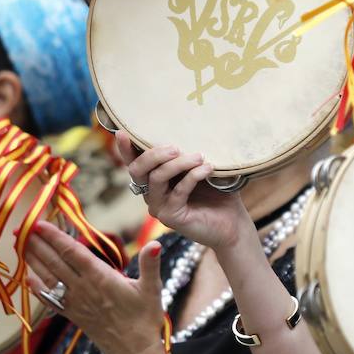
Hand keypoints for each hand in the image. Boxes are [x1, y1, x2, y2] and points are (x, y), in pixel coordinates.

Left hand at [25, 218, 167, 353]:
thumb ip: (150, 264)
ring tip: (20, 246)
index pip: (73, 252)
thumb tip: (155, 243)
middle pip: (55, 262)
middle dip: (38, 244)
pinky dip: (37, 287)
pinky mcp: (73, 315)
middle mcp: (83, 289)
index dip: (55, 237)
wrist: (135, 353)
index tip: (40, 224)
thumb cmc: (145, 320)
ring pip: (48, 278)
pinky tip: (28, 279)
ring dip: (33, 261)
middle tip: (22, 229)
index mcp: (101, 278)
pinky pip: (50, 298)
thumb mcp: (152, 289)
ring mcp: (75, 303)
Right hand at [118, 130, 252, 252]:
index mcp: (155, 180)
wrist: (232, 225)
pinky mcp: (171, 217)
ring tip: (199, 156)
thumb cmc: (217, 193)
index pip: (135, 163)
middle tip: (175, 147)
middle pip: (138, 169)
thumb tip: (191, 128)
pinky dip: (193, 176)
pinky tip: (207, 168)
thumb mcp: (201, 168)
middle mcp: (151, 193)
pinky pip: (178, 191)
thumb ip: (189, 153)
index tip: (122, 132)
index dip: (126, 149)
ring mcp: (159, 206)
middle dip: (154, 154)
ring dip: (178, 163)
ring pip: (157, 178)